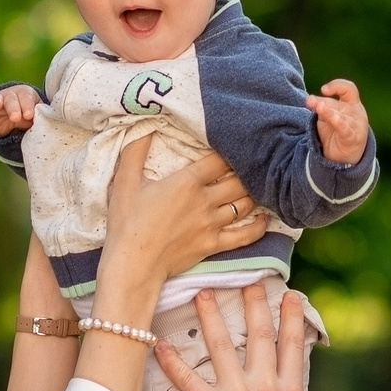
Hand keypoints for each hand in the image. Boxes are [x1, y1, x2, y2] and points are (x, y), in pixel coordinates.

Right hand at [0, 85, 40, 134]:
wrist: (14, 126)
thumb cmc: (30, 119)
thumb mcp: (37, 118)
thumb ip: (41, 118)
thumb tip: (48, 122)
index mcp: (26, 95)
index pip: (27, 98)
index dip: (28, 106)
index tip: (29, 115)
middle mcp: (10, 96)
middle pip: (11, 99)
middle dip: (14, 107)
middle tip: (16, 117)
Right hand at [95, 139, 266, 296]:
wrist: (133, 264)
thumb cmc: (126, 223)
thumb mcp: (125, 181)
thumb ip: (135, 151)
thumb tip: (144, 126)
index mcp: (187, 182)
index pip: (219, 159)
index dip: (229, 151)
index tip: (233, 146)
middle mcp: (205, 201)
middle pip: (238, 180)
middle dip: (246, 171)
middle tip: (251, 165)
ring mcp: (212, 224)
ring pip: (244, 204)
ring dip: (254, 194)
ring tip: (259, 186)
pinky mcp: (213, 245)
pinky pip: (245, 235)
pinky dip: (258, 226)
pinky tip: (265, 219)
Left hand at [158, 289, 311, 390]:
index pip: (293, 344)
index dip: (292, 317)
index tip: (290, 295)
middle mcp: (266, 385)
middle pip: (260, 334)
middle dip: (254, 303)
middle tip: (248, 279)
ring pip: (223, 345)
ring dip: (211, 316)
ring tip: (202, 293)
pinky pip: (189, 379)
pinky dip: (172, 362)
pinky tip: (160, 345)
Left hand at [306, 78, 369, 165]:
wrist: (343, 157)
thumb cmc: (336, 132)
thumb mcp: (327, 116)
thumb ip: (321, 106)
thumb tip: (309, 99)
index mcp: (353, 103)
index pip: (349, 89)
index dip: (337, 86)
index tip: (324, 90)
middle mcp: (357, 113)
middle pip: (338, 104)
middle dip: (323, 104)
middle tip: (309, 101)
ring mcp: (357, 126)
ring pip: (340, 116)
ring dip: (328, 112)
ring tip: (319, 107)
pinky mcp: (353, 138)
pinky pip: (345, 129)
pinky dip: (340, 123)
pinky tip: (334, 118)